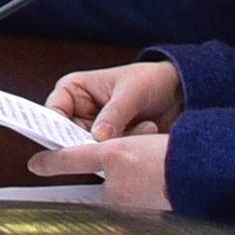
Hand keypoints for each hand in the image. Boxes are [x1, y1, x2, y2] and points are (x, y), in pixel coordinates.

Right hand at [32, 50, 179, 204]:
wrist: (180, 93)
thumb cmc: (151, 80)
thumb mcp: (131, 92)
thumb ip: (114, 114)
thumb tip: (97, 137)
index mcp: (74, 90)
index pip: (53, 113)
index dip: (57, 128)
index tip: (71, 140)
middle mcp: (80, 112)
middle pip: (69, 137)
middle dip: (93, 140)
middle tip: (111, 138)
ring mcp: (96, 130)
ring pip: (92, 148)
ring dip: (118, 141)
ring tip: (143, 125)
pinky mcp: (112, 145)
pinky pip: (111, 154)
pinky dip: (129, 146)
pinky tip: (147, 129)